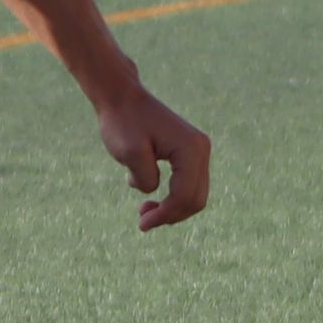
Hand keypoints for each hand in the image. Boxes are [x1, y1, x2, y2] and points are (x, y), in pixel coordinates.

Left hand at [95, 86, 211, 231]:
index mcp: (191, 149)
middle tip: (142, 221)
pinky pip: (188, 184)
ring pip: (194, 194)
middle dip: (171, 215)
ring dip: (172, 208)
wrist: (121, 97)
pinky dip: (171, 196)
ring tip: (143, 211)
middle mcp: (201, 149)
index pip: (184, 195)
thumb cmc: (122, 122)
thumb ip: (145, 178)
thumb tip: (154, 191)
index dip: (165, 215)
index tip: (141, 225)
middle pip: (196, 199)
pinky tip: (146, 193)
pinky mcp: (189, 152)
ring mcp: (198, 150)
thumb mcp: (129, 153)